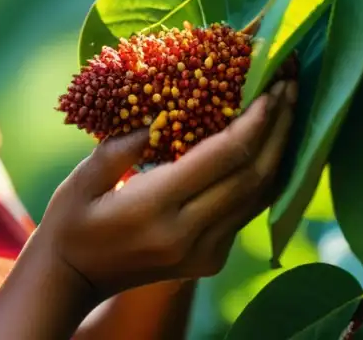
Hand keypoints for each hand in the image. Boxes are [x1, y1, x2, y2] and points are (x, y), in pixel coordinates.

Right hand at [34, 79, 295, 300]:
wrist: (73, 281)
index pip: (223, 158)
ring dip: (280, 150)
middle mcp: (189, 234)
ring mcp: (205, 253)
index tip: (270, 84)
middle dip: (279, 126)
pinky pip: (249, 211)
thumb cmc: (71, 222)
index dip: (254, 120)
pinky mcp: (211, 260)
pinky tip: (271, 145)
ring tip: (290, 106)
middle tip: (291, 82)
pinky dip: (265, 174)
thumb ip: (119, 148)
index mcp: (155, 207)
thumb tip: (156, 118)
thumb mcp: (82, 179)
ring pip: (260, 196)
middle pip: (253, 175)